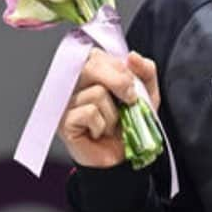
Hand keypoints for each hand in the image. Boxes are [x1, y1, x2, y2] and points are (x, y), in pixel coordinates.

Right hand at [57, 49, 159, 168]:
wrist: (123, 157)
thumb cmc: (130, 124)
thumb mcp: (147, 95)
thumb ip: (145, 72)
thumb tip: (133, 56)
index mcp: (92, 73)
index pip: (98, 54)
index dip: (119, 68)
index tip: (132, 85)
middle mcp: (75, 84)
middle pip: (92, 65)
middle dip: (119, 82)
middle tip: (130, 100)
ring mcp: (66, 102)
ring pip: (96, 93)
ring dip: (113, 113)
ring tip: (111, 124)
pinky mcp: (64, 121)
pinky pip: (89, 113)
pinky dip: (102, 125)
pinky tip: (99, 132)